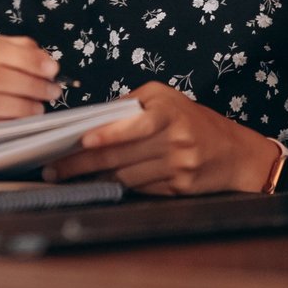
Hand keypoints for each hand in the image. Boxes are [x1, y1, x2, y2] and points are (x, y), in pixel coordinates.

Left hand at [42, 81, 276, 194]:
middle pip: (121, 155)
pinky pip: (139, 188)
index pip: (135, 125)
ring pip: (125, 176)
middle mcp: (174, 141)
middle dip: (82, 163)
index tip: (82, 140)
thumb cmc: (192, 119)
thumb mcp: (165, 99)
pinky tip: (95, 183)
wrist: (235, 153)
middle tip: (53, 169)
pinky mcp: (177, 188)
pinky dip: (115, 186)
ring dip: (92, 177)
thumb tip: (94, 117)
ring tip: (64, 177)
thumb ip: (130, 104)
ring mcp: (177, 168)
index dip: (109, 134)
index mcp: (168, 114)